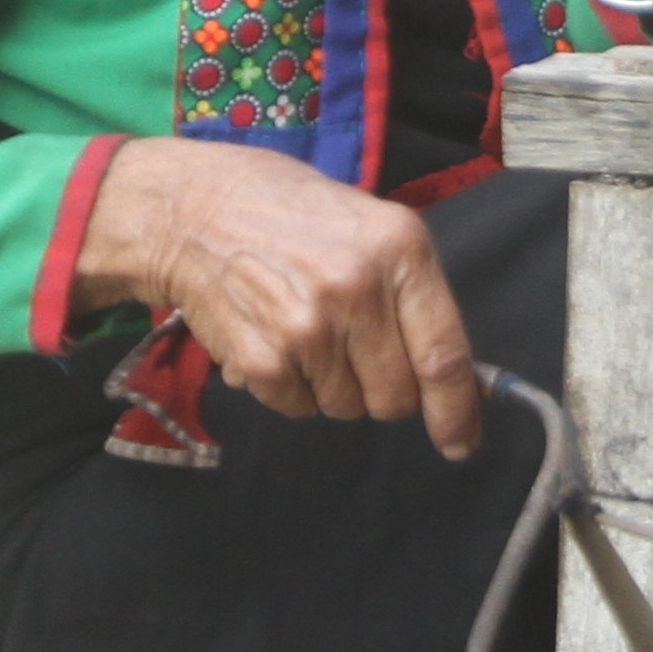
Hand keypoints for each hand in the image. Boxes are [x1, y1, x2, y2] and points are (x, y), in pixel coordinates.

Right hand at [72, 138, 485, 459]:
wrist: (191, 209)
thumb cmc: (286, 211)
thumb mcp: (368, 224)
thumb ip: (409, 291)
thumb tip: (450, 374)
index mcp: (400, 249)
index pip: (445, 354)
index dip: (456, 410)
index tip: (461, 442)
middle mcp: (360, 290)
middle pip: (396, 396)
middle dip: (381, 391)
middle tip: (351, 350)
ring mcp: (309, 329)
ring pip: (345, 406)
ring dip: (329, 385)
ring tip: (302, 328)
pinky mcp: (263, 359)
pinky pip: (297, 407)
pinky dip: (287, 387)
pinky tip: (270, 336)